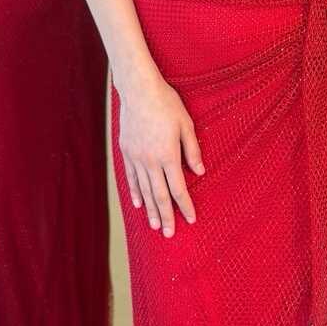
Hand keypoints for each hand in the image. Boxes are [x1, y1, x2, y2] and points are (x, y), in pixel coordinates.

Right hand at [118, 74, 204, 237]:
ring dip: (151, 210)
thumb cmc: (167, 104)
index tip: (191, 219)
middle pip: (159, 195)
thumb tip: (200, 172)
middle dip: (167, 216)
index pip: (179, 188)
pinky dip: (135, 193)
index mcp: (168, 155)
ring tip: (155, 226)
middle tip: (170, 234)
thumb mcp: (186, 124)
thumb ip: (192, 150)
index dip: (185, 206)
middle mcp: (151, 161)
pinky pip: (131, 178)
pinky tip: (139, 204)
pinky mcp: (126, 152)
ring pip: (144, 190)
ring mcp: (136, 158)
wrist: (139, 90)